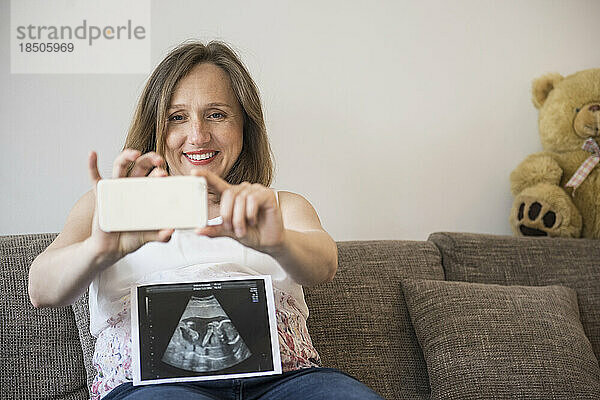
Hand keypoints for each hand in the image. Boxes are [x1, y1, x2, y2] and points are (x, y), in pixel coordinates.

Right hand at [87, 149, 173, 264]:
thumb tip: (170, 232)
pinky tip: (93, 154)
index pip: (155, 177)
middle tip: (159, 160)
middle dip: (150, 159)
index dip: (160, 174)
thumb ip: (160, 235)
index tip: (165, 175)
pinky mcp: (101, 194)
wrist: (112, 248)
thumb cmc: (131, 238)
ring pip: (120, 166)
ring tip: (134, 153)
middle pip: (141, 165)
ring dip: (126, 156)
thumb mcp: (148, 237)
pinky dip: (92, 165)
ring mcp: (116, 188)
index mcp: (146, 193)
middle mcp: (132, 186)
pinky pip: (95, 177)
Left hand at [191, 169, 284, 251]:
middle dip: (228, 214)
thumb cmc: (252, 233)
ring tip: (243, 228)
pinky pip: (253, 199)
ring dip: (240, 218)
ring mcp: (256, 191)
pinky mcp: (267, 194)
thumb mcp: (230, 233)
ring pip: (240, 199)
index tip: (194, 172)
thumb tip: (199, 230)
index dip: (206, 176)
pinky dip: (251, 213)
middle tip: (232, 228)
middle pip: (228, 194)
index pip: (217, 183)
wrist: (269, 241)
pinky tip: (254, 220)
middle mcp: (243, 191)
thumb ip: (215, 230)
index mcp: (232, 197)